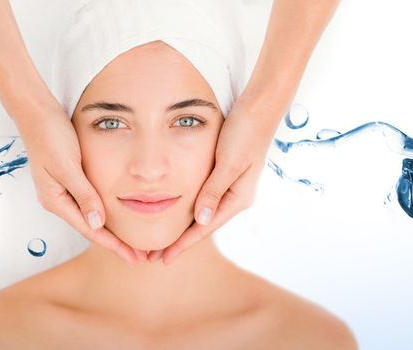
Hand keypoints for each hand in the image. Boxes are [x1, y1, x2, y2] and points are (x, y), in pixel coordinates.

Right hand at [17, 103, 147, 266]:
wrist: (37, 115)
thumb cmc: (50, 137)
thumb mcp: (68, 166)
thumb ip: (83, 194)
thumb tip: (97, 223)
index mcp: (56, 201)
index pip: (91, 230)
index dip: (114, 245)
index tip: (134, 257)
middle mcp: (60, 200)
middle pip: (93, 228)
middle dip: (117, 244)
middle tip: (142, 257)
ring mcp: (64, 191)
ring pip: (93, 217)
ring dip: (113, 231)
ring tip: (135, 243)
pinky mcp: (71, 180)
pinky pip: (92, 203)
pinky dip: (107, 213)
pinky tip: (120, 217)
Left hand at [147, 95, 279, 264]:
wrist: (260, 108)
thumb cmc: (245, 133)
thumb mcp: (228, 163)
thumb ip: (214, 191)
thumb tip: (201, 220)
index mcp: (239, 198)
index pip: (205, 228)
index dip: (183, 244)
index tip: (163, 259)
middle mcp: (236, 196)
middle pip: (203, 225)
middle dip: (179, 242)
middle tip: (152, 257)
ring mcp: (231, 186)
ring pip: (202, 214)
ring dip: (182, 228)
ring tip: (160, 241)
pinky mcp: (226, 174)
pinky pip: (203, 198)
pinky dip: (188, 209)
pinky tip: (175, 213)